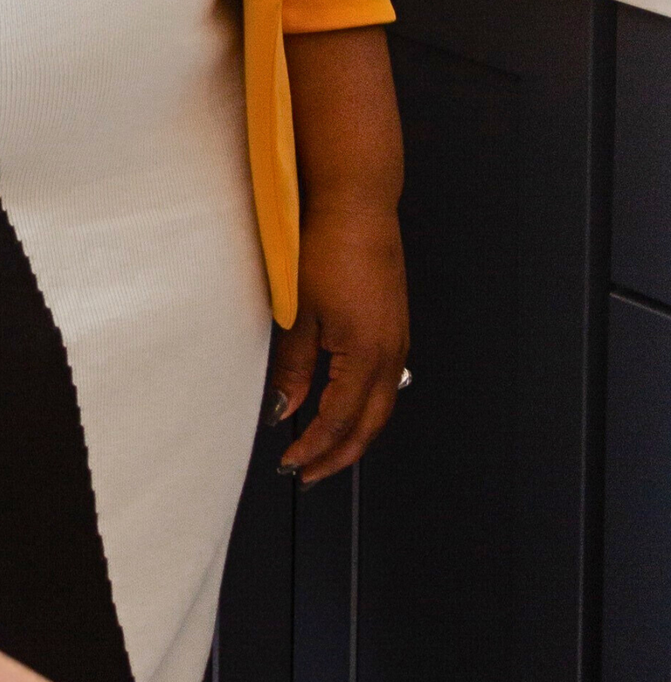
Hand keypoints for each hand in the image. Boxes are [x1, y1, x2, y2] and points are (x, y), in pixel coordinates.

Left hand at [273, 192, 410, 483]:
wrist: (358, 207)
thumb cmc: (328, 250)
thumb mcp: (301, 314)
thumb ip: (295, 368)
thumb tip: (284, 409)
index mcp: (366, 356)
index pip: (338, 421)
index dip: (313, 448)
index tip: (290, 464)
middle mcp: (390, 355)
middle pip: (368, 426)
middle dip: (338, 455)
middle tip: (308, 473)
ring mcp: (397, 342)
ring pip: (381, 408)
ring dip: (354, 434)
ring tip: (325, 450)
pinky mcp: (396, 328)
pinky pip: (386, 384)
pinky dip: (366, 407)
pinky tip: (347, 407)